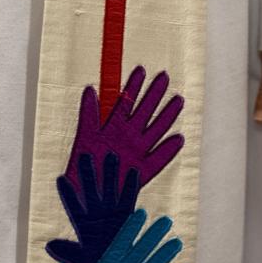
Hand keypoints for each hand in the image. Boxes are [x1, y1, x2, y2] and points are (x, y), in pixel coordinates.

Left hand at [47, 153, 139, 262]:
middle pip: (91, 190)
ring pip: (110, 189)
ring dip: (110, 174)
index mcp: (82, 224)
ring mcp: (111, 213)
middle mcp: (96, 214)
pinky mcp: (125, 216)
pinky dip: (131, 186)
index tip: (60, 179)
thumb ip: (66, 253)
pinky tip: (133, 171)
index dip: (67, 193)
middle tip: (84, 155)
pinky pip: (128, 198)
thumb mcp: (80, 260)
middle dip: (87, 174)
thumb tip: (49, 246)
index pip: (73, 205)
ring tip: (110, 155)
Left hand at [67, 67, 183, 193]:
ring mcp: (137, 151)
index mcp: (114, 126)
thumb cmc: (83, 165)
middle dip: (154, 93)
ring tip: (178, 99)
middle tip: (164, 76)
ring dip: (167, 115)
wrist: (86, 193)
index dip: (133, 86)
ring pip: (156, 129)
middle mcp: (128, 136)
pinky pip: (158, 159)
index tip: (141, 69)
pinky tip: (178, 139)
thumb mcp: (85, 136)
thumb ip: (88, 114)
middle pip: (145, 110)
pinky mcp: (143, 170)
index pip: (126, 101)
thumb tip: (91, 89)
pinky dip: (168, 150)